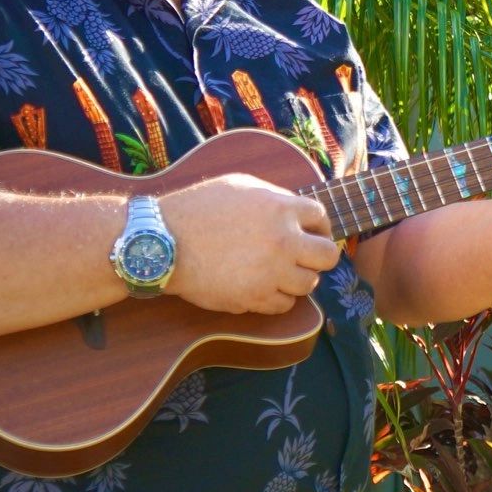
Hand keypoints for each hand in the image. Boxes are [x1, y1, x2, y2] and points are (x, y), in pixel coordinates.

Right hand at [158, 174, 340, 313]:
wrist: (163, 241)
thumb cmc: (198, 209)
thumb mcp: (241, 186)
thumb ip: (275, 198)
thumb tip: (298, 211)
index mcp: (282, 209)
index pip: (322, 219)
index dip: (319, 227)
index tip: (312, 233)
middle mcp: (283, 241)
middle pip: (328, 256)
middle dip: (318, 256)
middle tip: (304, 257)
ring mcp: (270, 272)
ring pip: (309, 284)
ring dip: (298, 279)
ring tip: (280, 272)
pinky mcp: (254, 298)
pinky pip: (283, 305)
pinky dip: (277, 298)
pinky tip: (263, 287)